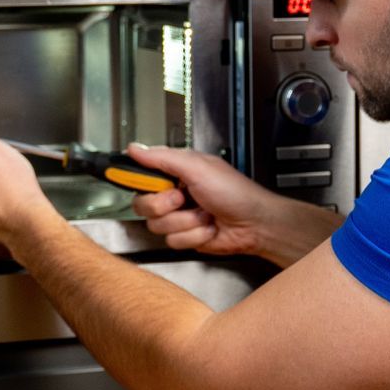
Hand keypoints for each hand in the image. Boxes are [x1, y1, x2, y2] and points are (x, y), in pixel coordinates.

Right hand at [126, 144, 291, 258]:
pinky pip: (173, 241)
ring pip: (157, 226)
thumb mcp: (198, 167)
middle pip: (143, 205)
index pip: (142, 176)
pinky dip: (194, 235)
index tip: (137, 182)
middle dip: (164, 205)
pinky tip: (208, 228)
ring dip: (185, 221)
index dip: (137, 181)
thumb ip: (163, 157)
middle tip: (182, 198)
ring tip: (204, 213)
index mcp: (175, 173)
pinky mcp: (185, 237)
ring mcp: (179, 218)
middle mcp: (174, 195)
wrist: (254, 224)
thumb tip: (135, 148)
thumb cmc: (235, 192)